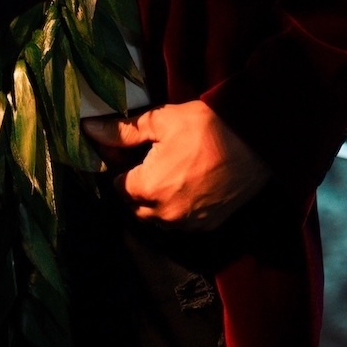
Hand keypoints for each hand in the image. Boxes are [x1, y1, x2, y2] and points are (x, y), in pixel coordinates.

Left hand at [82, 100, 269, 230]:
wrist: (258, 143)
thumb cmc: (207, 127)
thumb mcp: (162, 121)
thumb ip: (123, 131)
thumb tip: (89, 130)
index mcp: (148, 189)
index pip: (118, 185)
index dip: (122, 166)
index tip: (132, 150)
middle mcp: (165, 214)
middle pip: (135, 204)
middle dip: (137, 184)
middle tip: (151, 157)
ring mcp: (188, 224)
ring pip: (157, 217)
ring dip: (156, 199)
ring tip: (171, 169)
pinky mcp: (207, 226)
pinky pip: (180, 222)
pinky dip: (177, 207)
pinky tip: (188, 183)